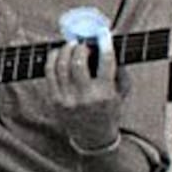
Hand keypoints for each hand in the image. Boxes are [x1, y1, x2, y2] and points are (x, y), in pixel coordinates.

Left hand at [42, 35, 122, 154]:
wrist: (93, 137)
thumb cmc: (109, 111)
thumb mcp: (121, 92)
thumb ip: (119, 70)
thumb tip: (109, 44)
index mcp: (105, 94)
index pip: (106, 62)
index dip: (104, 44)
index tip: (103, 35)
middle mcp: (85, 97)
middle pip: (79, 62)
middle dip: (81, 47)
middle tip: (83, 43)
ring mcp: (67, 99)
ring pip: (61, 65)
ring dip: (66, 50)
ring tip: (71, 45)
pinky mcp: (55, 100)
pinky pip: (49, 73)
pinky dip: (53, 59)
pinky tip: (58, 53)